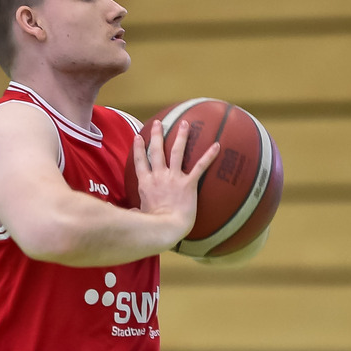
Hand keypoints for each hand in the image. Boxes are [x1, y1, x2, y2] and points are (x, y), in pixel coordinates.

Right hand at [131, 119, 219, 241]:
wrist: (166, 227)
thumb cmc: (152, 226)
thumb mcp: (139, 217)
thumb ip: (136, 212)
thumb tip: (133, 215)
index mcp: (146, 184)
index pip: (140, 161)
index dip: (139, 148)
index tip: (139, 136)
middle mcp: (158, 176)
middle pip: (157, 151)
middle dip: (158, 135)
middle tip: (158, 123)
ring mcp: (174, 178)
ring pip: (177, 152)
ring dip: (181, 136)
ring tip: (185, 123)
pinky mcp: (188, 184)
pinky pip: (200, 166)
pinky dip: (209, 155)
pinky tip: (217, 145)